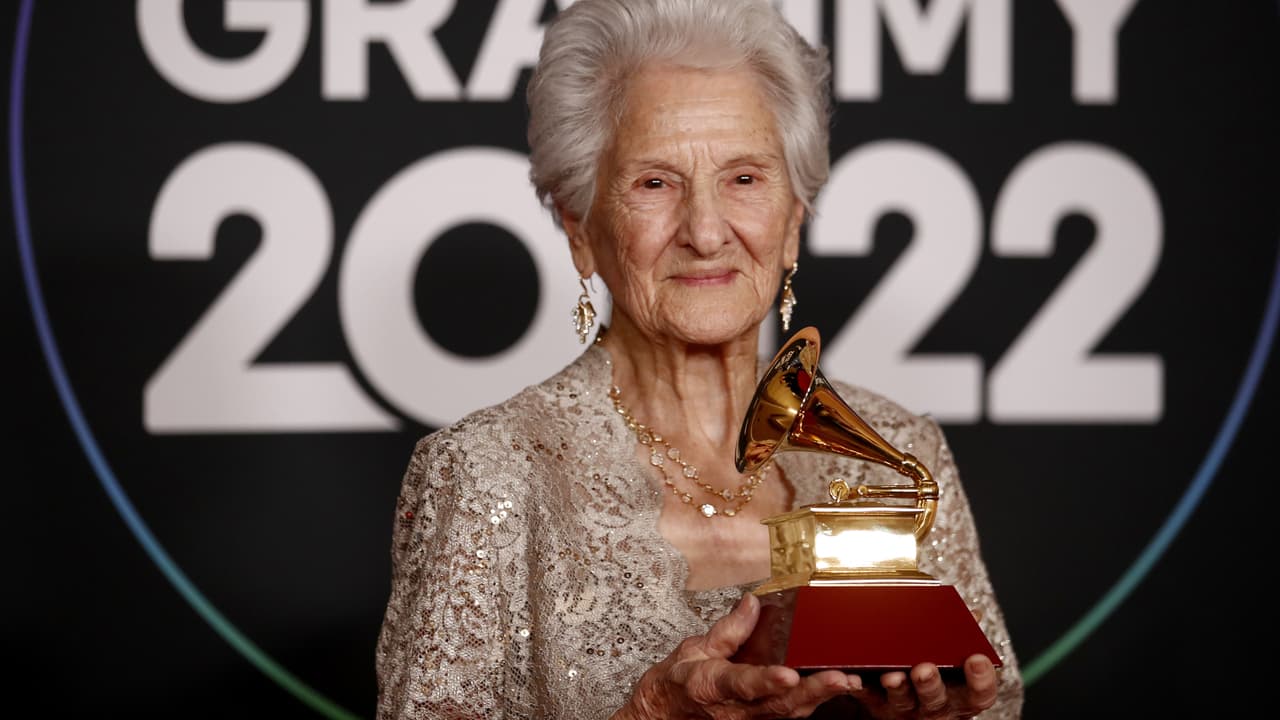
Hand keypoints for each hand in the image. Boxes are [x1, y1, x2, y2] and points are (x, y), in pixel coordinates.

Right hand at [616, 593, 859, 718]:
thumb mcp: (693, 649)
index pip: (742, 684)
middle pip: (778, 704)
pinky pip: (789, 716)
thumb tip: (753, 604)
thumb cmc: (679, 682)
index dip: (766, 681)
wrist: (664, 715)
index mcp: (712, 685)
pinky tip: (836, 689)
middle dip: (812, 691)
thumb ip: (728, 630)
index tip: (788, 674)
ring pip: (789, 714)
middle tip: (840, 678)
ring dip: (819, 698)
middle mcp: (734, 710)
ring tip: (849, 682)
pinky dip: (813, 703)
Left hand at [847, 655, 999, 718]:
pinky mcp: (877, 704)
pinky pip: (867, 695)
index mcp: (960, 694)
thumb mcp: (956, 663)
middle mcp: (935, 705)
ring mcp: (906, 707)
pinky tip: (853, 676)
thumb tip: (973, 614)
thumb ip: (963, 640)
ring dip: (896, 687)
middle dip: (929, 683)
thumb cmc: (937, 675)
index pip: (979, 694)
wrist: (908, 703)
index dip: (981, 679)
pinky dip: (859, 685)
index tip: (977, 658)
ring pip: (902, 700)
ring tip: (891, 675)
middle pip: (935, 698)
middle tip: (924, 669)